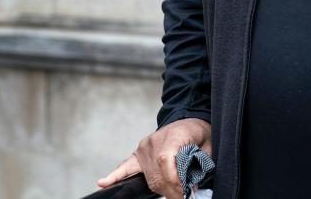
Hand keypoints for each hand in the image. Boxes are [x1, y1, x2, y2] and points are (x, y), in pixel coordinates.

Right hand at [96, 118, 211, 198]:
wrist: (188, 120)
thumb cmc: (199, 133)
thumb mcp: (208, 144)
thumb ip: (201, 163)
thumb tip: (194, 183)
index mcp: (172, 135)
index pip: (165, 161)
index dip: (173, 181)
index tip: (184, 193)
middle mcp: (154, 141)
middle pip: (157, 174)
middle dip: (171, 191)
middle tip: (184, 197)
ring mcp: (143, 147)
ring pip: (149, 177)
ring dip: (161, 189)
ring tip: (175, 194)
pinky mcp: (138, 153)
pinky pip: (125, 166)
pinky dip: (115, 175)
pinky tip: (103, 183)